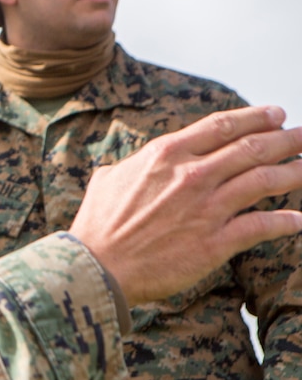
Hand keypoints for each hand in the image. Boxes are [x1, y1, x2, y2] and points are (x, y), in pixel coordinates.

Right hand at [70, 105, 301, 304]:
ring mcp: (207, 208)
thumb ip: (134, 165)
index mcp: (166, 154)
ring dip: (295, 172)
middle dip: (286, 138)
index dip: (254, 117)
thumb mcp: (109, 178)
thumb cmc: (98, 224)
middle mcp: (192, 175)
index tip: (275, 114)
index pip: (221, 126)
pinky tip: (300, 219)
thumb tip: (138, 163)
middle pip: (252, 148)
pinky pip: (262, 226)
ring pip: (265, 181)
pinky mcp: (216, 242)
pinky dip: (286, 221)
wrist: (98, 265)